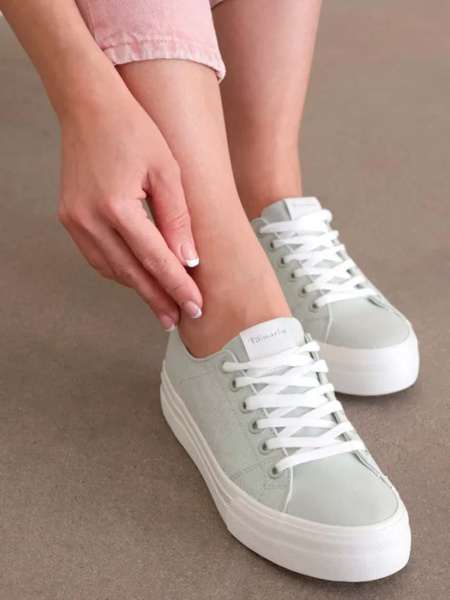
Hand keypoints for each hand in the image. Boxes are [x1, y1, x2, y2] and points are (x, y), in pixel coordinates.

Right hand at [58, 92, 201, 330]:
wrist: (89, 106)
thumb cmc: (133, 129)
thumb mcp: (167, 170)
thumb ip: (177, 219)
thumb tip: (188, 260)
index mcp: (117, 207)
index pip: (155, 260)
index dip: (177, 287)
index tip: (195, 307)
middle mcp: (89, 219)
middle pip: (131, 273)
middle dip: (157, 299)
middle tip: (177, 320)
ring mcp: (74, 221)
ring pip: (111, 269)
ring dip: (137, 288)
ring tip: (161, 304)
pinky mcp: (70, 218)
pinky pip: (97, 257)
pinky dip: (119, 271)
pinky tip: (137, 277)